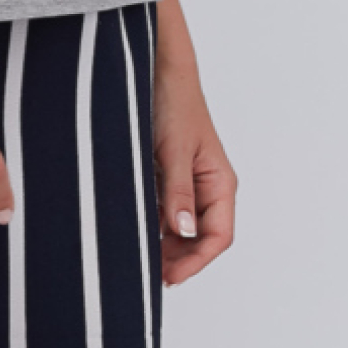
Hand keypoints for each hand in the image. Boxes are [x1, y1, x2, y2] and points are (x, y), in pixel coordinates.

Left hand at [155, 52, 235, 285]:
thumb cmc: (174, 102)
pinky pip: (160, 211)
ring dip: (159, 245)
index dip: (195, 261)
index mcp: (220, 183)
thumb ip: (178, 192)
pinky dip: (148, 224)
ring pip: (177, 229)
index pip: (217, 237)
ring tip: (132, 256)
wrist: (157, 69)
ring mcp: (185, 184)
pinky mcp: (165, 177)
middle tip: (143, 274)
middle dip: (175, 259)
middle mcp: (206, 188)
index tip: (168, 277)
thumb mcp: (174, 150)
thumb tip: (183, 231)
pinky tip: (127, 230)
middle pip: (197, 239)